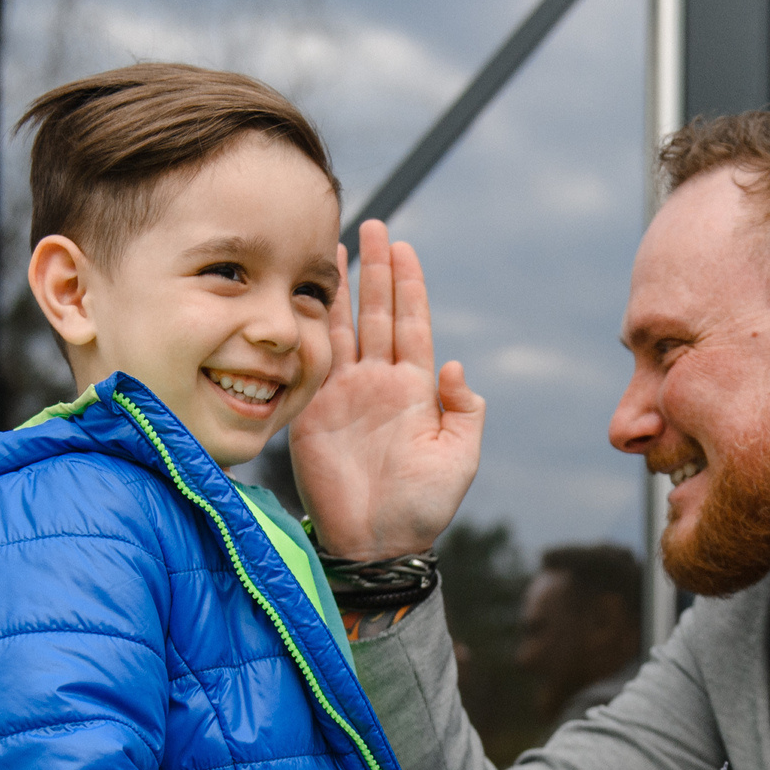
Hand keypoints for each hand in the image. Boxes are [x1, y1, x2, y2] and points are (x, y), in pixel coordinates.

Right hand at [289, 221, 485, 559]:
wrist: (376, 543)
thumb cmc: (422, 506)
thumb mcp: (460, 459)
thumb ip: (464, 413)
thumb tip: (456, 366)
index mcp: (416, 390)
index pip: (413, 325)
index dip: (409, 287)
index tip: (405, 248)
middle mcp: (379, 383)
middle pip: (378, 314)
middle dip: (377, 271)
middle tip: (375, 226)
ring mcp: (345, 393)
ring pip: (343, 327)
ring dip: (341, 288)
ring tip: (336, 245)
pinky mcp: (313, 408)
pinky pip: (313, 359)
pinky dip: (311, 325)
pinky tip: (305, 294)